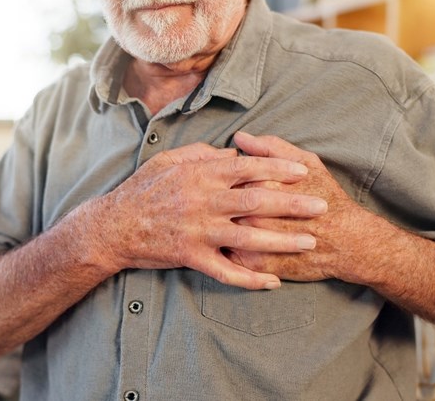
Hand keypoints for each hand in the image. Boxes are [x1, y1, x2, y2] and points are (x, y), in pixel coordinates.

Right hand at [93, 141, 327, 289]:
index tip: (303, 170)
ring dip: (282, 241)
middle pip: (256, 202)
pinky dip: (250, 278)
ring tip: (309, 242)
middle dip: (292, 204)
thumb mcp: (168, 160)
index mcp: (200, 175)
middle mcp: (203, 202)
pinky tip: (272, 282)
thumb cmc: (142, 189)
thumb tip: (232, 152)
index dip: (278, 168)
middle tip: (321, 206)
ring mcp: (198, 231)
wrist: (113, 226)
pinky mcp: (191, 256)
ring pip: (248, 238)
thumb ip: (202, 154)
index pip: (247, 168)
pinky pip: (225, 271)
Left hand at [228, 132, 376, 283]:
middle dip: (216, 202)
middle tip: (221, 202)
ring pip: (220, 230)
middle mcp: (253, 213)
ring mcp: (252, 240)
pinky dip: (224, 248)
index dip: (223, 177)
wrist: (348, 242)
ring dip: (216, 225)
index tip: (226, 179)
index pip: (227, 176)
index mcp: (262, 185)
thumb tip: (239, 137)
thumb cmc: (327, 197)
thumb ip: (271, 148)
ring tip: (221, 219)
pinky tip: (228, 240)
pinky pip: (227, 256)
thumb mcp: (306, 162)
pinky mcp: (255, 263)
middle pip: (220, 204)